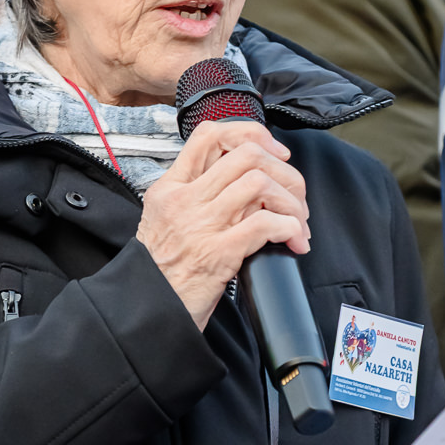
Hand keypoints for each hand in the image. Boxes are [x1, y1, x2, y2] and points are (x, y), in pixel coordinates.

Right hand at [137, 120, 308, 328]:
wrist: (147, 310)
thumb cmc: (161, 272)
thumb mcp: (165, 221)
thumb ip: (198, 197)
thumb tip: (246, 183)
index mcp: (170, 188)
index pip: (209, 135)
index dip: (251, 134)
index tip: (274, 152)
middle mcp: (185, 200)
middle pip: (246, 155)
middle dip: (284, 171)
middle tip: (295, 194)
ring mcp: (201, 224)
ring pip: (260, 183)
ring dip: (290, 201)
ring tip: (298, 222)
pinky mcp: (218, 253)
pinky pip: (265, 224)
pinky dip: (289, 227)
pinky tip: (293, 239)